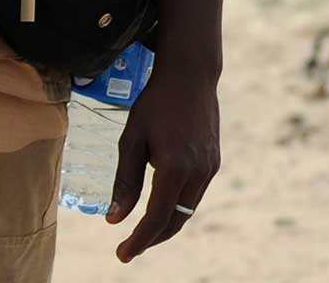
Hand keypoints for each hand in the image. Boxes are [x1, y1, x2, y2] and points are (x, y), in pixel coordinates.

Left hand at [108, 56, 220, 262]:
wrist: (191, 74)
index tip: (122, 255)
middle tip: (130, 247)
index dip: (138, 241)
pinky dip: (178, 205)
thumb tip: (113, 221)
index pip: (156, 219)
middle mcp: (197, 172)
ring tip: (144, 230)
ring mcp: (210, 167)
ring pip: (187, 209)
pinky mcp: (214, 160)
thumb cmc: (155, 104)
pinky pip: (195, 193)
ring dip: (166, 223)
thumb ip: (124, 182)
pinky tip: (162, 202)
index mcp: (174, 168)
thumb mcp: (131, 139)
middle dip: (152, 238)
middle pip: (175, 221)